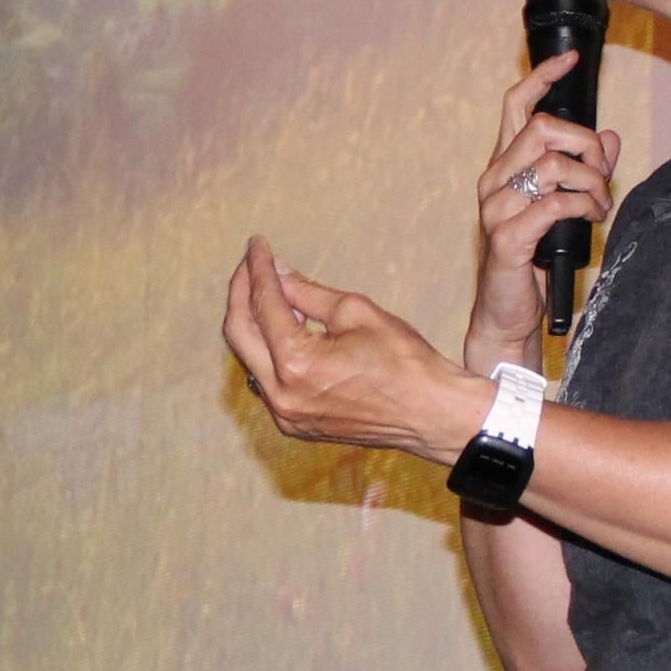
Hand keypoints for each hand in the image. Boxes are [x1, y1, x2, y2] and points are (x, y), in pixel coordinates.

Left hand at [221, 238, 479, 460]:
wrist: (431, 414)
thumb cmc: (404, 361)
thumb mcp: (355, 312)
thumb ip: (307, 292)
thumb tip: (277, 271)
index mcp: (297, 364)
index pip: (264, 304)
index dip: (257, 269)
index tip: (257, 245)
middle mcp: (282, 395)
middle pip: (239, 334)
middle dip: (241, 293)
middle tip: (249, 264)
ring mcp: (286, 415)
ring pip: (250, 358)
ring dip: (253, 322)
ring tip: (264, 290)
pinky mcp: (295, 425)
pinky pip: (267, 380)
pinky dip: (268, 350)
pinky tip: (282, 328)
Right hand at [470, 50, 624, 356]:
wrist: (508, 312)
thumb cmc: (533, 259)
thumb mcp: (564, 207)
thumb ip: (584, 170)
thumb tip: (608, 139)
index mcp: (503, 165)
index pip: (516, 106)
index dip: (542, 77)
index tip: (570, 60)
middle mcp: (493, 180)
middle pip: (544, 129)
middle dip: (586, 146)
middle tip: (602, 176)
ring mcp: (496, 207)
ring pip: (554, 165)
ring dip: (592, 183)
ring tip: (599, 205)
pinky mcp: (507, 237)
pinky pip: (556, 203)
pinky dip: (584, 207)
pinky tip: (590, 220)